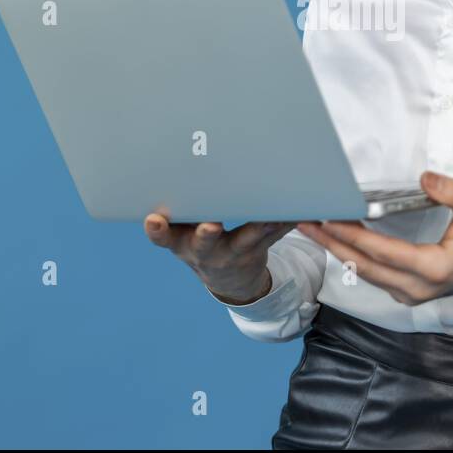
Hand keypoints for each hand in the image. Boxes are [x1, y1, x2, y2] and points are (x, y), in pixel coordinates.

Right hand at [144, 212, 302, 304]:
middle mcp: (205, 251)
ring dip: (259, 226)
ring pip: (247, 238)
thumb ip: (176, 215)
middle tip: (210, 226)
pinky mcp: (258, 250)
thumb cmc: (199, 244)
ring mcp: (233, 253)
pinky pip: (274, 235)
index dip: (158, 231)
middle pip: (204, 242)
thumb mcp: (181, 236)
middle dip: (206, 234)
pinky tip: (299, 211)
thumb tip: (168, 173)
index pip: (164, 238)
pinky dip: (286, 221)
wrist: (228, 280)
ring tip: (269, 216)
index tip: (153, 221)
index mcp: (181, 243)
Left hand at [297, 171, 452, 304]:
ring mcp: (408, 294)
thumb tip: (426, 178)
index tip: (329, 218)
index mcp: (435, 268)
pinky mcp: (402, 293)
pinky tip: (333, 238)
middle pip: (364, 265)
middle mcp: (417, 287)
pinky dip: (350, 255)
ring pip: (363, 272)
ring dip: (336, 249)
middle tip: (304, 222)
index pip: (384, 252)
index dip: (354, 235)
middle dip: (331, 242)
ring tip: (310, 228)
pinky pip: (370, 274)